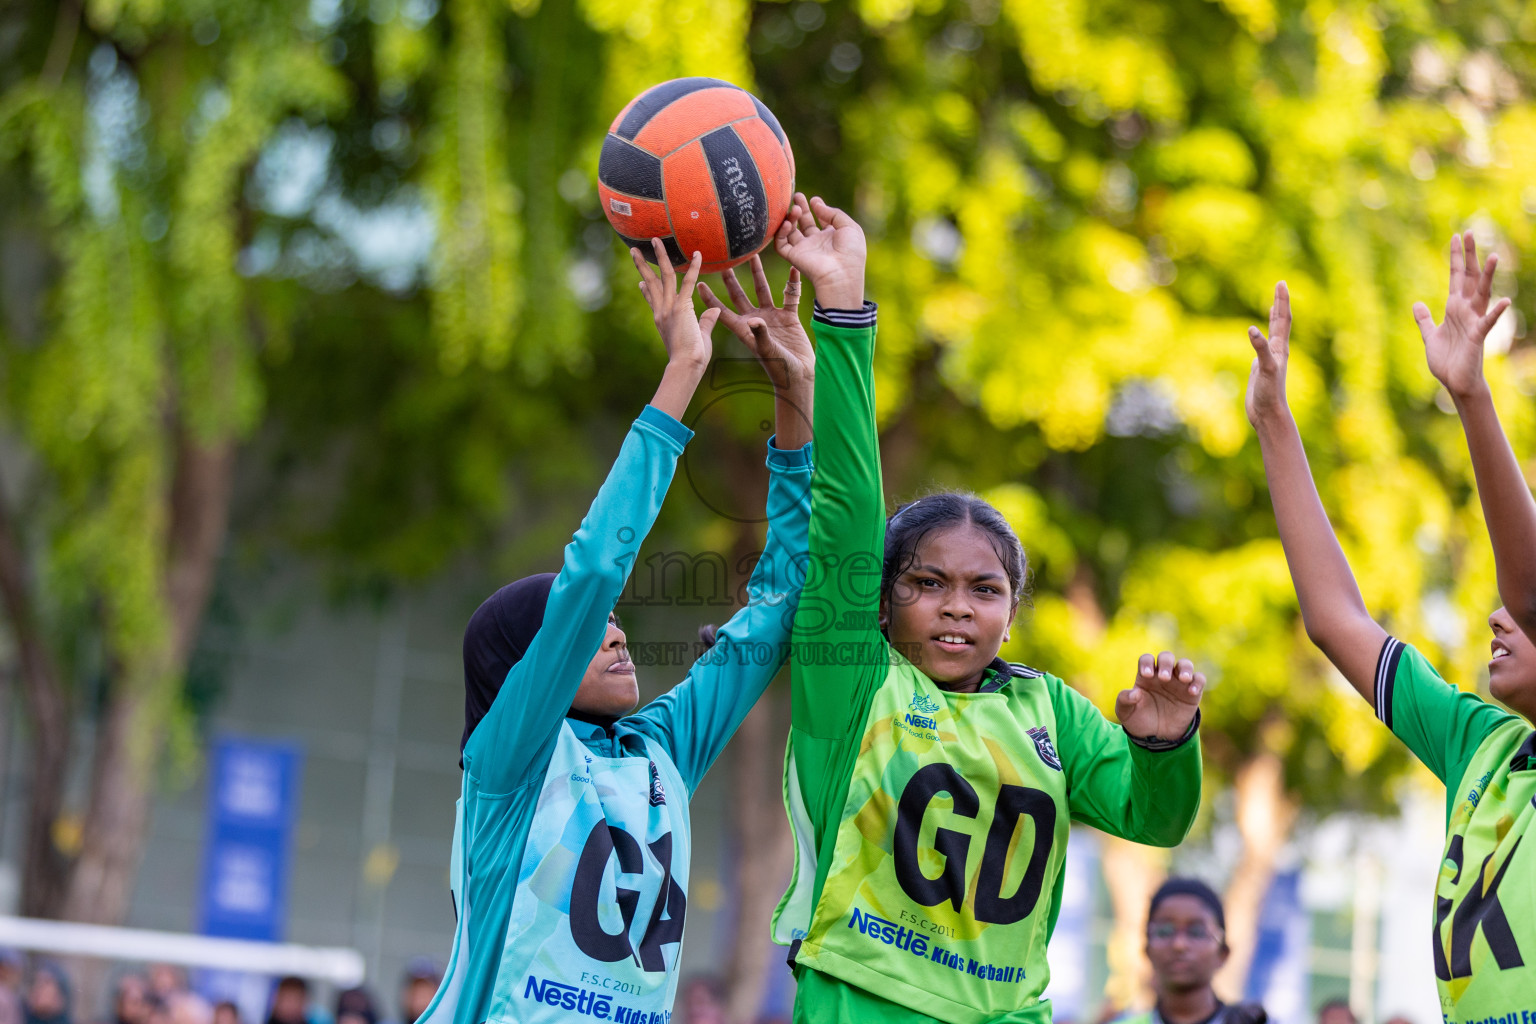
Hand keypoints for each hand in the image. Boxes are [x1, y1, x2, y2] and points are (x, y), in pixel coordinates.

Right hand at [632, 239, 718, 371]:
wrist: (686, 367)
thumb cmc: (692, 359)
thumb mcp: (699, 336)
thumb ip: (706, 322)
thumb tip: (714, 311)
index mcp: (662, 320)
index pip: (651, 300)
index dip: (645, 289)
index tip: (640, 281)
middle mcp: (662, 311)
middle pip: (650, 282)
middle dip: (642, 265)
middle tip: (635, 249)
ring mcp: (669, 308)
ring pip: (663, 276)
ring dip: (660, 256)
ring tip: (655, 240)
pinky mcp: (681, 307)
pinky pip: (689, 283)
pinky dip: (694, 268)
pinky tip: (697, 254)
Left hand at [697, 256, 814, 390]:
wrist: (799, 376)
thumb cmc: (779, 369)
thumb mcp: (768, 352)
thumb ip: (761, 334)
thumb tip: (755, 319)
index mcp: (744, 329)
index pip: (722, 311)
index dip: (710, 298)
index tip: (698, 282)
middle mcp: (755, 320)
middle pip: (739, 296)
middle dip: (731, 280)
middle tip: (723, 262)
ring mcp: (772, 317)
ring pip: (763, 290)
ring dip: (758, 274)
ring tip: (754, 255)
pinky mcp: (788, 317)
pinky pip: (789, 295)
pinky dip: (792, 283)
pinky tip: (792, 269)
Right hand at [773, 192, 865, 308]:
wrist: (841, 273)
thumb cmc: (850, 252)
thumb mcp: (849, 227)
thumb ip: (833, 213)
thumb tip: (816, 203)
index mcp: (832, 236)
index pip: (820, 220)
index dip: (817, 208)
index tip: (813, 199)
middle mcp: (817, 243)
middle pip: (804, 222)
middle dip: (800, 208)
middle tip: (796, 195)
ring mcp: (804, 249)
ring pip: (791, 231)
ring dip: (790, 218)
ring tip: (794, 209)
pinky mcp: (794, 257)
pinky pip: (781, 244)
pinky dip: (780, 232)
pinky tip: (788, 223)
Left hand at [1115, 651, 1205, 741]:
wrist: (1156, 736)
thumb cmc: (1139, 719)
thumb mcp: (1125, 713)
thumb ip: (1125, 701)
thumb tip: (1134, 693)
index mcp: (1145, 675)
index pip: (1147, 659)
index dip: (1147, 663)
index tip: (1146, 675)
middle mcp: (1162, 675)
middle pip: (1166, 657)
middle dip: (1166, 663)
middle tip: (1164, 678)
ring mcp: (1178, 682)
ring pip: (1185, 664)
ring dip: (1185, 668)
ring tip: (1183, 679)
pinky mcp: (1192, 693)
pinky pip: (1199, 679)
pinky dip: (1197, 682)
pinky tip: (1192, 692)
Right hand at [1245, 281, 1291, 426]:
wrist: (1268, 415)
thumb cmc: (1269, 393)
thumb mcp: (1265, 368)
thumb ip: (1260, 349)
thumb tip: (1251, 329)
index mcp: (1280, 348)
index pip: (1282, 319)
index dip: (1282, 300)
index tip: (1281, 283)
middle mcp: (1277, 351)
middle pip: (1280, 322)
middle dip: (1280, 303)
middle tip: (1280, 285)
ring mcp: (1269, 359)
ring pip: (1273, 333)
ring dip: (1274, 317)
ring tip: (1274, 305)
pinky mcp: (1260, 368)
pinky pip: (1262, 347)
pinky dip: (1260, 337)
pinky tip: (1257, 336)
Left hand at [1414, 230, 1510, 401]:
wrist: (1455, 382)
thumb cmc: (1447, 360)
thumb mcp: (1430, 336)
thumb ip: (1424, 320)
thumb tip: (1416, 303)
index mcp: (1454, 308)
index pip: (1456, 278)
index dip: (1455, 258)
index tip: (1456, 237)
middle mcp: (1466, 310)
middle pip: (1468, 278)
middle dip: (1468, 256)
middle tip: (1469, 232)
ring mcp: (1473, 321)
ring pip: (1482, 293)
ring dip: (1487, 276)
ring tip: (1493, 255)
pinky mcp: (1477, 336)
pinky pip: (1488, 322)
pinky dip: (1495, 312)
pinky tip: (1504, 300)